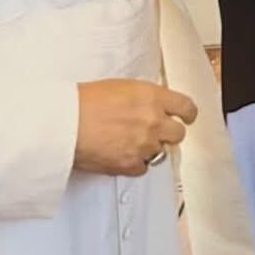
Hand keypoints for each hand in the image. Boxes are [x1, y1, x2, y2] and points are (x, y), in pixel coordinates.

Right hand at [75, 79, 197, 176]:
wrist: (65, 122)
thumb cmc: (85, 101)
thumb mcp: (123, 86)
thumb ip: (145, 97)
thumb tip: (152, 105)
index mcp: (152, 97)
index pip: (186, 107)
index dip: (188, 114)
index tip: (187, 117)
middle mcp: (153, 121)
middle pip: (178, 133)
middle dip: (169, 132)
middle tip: (158, 131)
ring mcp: (144, 145)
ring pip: (160, 152)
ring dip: (149, 148)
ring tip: (129, 141)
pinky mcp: (130, 164)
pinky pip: (143, 168)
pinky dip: (135, 163)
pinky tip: (123, 153)